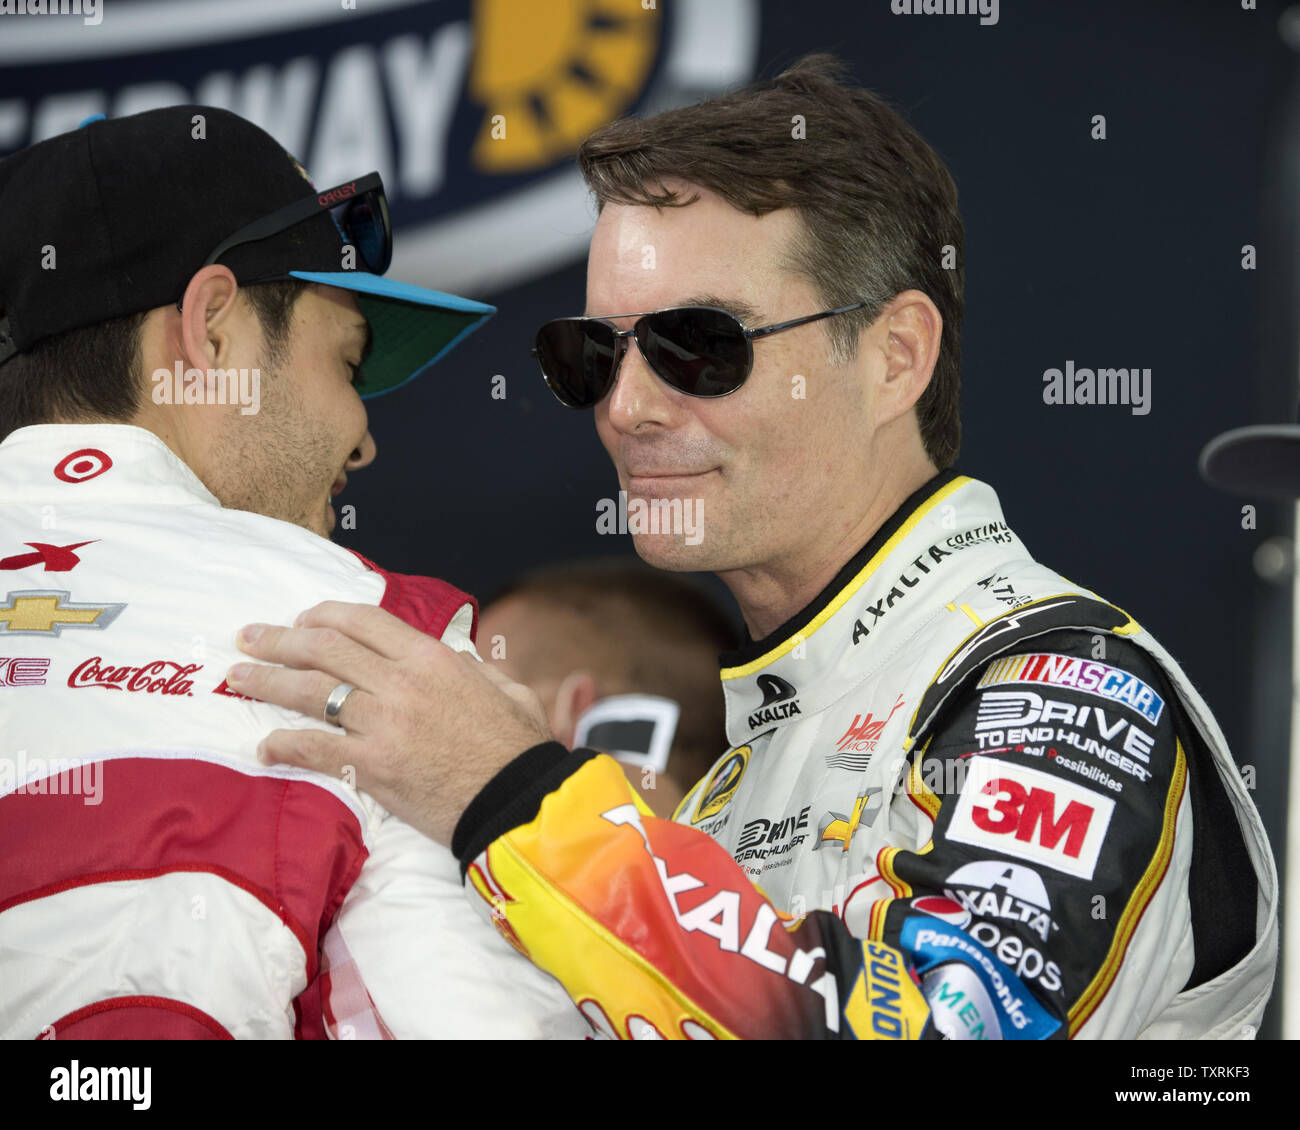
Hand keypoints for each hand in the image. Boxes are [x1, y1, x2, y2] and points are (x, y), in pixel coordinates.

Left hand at [224, 601, 552, 844]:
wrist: (514, 800)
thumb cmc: (517, 747)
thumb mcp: (508, 690)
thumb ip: (477, 671)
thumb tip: (461, 664)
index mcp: (432, 658)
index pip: (362, 621)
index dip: (323, 615)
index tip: (300, 619)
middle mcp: (401, 682)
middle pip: (324, 648)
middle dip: (279, 641)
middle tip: (248, 639)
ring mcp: (382, 723)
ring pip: (310, 691)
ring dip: (266, 682)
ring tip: (238, 678)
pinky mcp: (371, 765)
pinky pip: (314, 748)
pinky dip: (284, 745)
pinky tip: (265, 746)